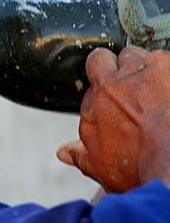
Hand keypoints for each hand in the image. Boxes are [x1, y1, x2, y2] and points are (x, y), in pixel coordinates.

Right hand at [57, 47, 169, 192]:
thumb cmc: (139, 168)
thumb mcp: (103, 169)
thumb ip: (81, 156)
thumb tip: (63, 152)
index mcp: (92, 111)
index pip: (90, 94)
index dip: (103, 100)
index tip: (115, 111)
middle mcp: (107, 87)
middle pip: (98, 60)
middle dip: (108, 65)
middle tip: (124, 80)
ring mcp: (134, 71)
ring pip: (131, 53)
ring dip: (139, 65)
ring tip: (154, 83)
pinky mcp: (160, 63)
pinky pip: (159, 57)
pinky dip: (165, 69)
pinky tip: (169, 83)